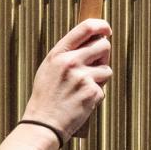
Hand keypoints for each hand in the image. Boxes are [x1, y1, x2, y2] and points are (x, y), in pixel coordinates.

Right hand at [22, 18, 112, 141]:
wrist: (43, 123)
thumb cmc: (46, 97)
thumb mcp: (49, 69)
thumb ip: (67, 54)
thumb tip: (93, 42)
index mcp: (58, 54)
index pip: (85, 28)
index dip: (101, 25)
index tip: (107, 30)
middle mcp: (70, 62)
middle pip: (103, 46)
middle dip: (104, 55)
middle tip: (95, 66)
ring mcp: (82, 77)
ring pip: (107, 69)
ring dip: (100, 78)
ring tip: (83, 88)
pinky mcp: (92, 93)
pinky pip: (103, 89)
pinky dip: (95, 95)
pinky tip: (81, 101)